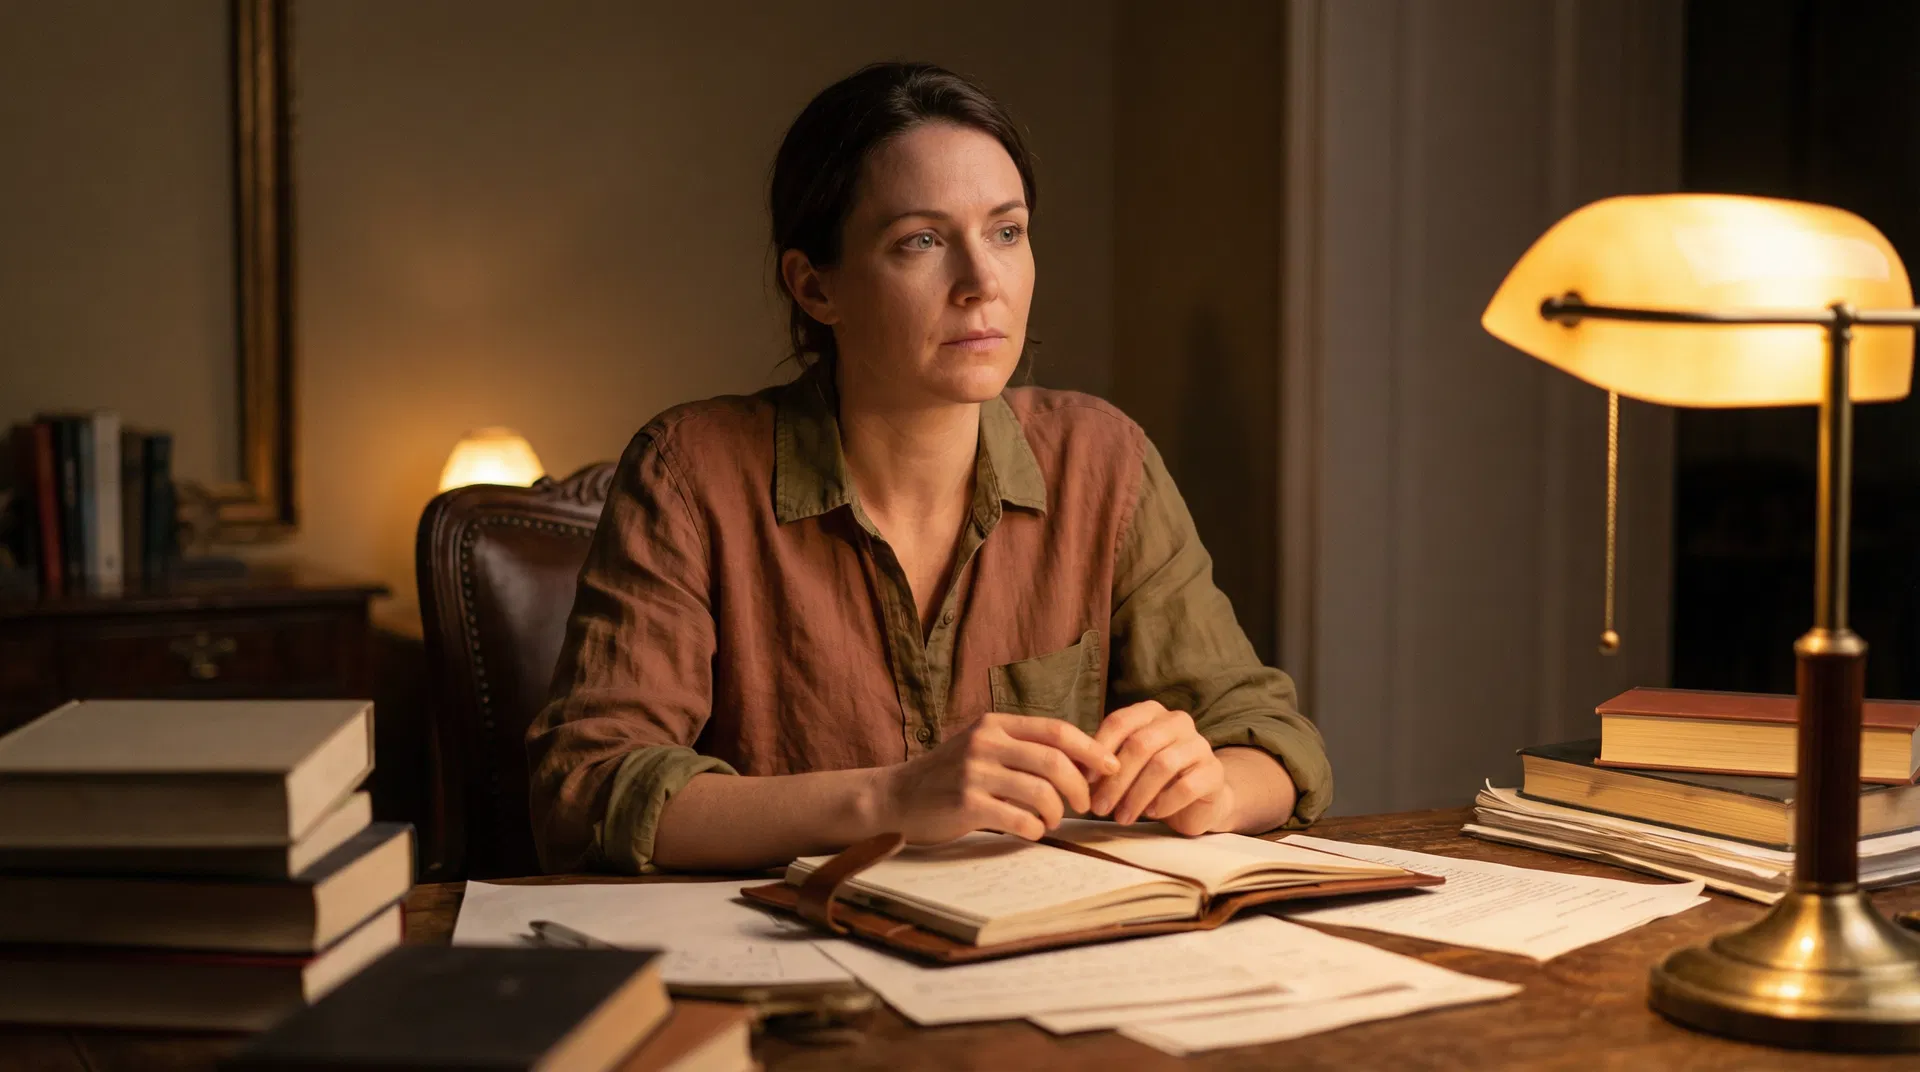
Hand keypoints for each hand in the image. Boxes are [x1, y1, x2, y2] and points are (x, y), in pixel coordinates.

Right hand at [881, 713, 1121, 843]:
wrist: (897, 797)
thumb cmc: (949, 776)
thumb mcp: (983, 748)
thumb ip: (1023, 748)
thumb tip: (1082, 762)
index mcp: (995, 724)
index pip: (1056, 730)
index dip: (1090, 749)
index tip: (1110, 767)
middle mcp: (985, 743)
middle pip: (1055, 762)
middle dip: (1079, 787)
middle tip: (1083, 805)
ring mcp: (974, 773)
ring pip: (1041, 793)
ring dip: (1057, 812)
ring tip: (1051, 820)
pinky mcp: (965, 804)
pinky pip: (1019, 818)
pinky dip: (1035, 829)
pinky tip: (1031, 830)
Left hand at [1089, 700, 1234, 834]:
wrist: (1198, 801)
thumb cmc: (1153, 781)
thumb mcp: (1126, 766)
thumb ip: (1103, 762)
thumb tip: (1072, 770)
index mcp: (1152, 712)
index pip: (1120, 721)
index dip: (1098, 750)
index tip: (1083, 779)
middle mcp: (1178, 721)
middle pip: (1140, 744)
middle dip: (1115, 779)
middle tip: (1099, 807)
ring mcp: (1199, 744)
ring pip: (1162, 765)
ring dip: (1136, 795)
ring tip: (1121, 817)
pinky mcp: (1214, 772)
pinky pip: (1186, 786)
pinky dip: (1163, 803)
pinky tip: (1151, 814)